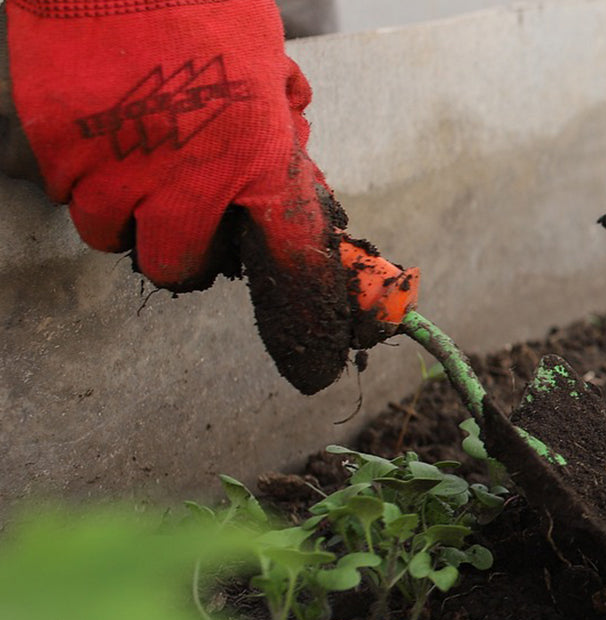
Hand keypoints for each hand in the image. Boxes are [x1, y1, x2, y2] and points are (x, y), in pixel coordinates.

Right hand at [5, 0, 376, 392]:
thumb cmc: (209, 11)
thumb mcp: (272, 76)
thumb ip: (281, 144)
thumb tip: (293, 192)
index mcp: (259, 158)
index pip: (290, 262)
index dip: (304, 317)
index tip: (314, 365)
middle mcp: (189, 178)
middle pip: (179, 269)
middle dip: (187, 252)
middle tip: (189, 214)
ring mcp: (116, 167)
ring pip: (113, 237)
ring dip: (129, 215)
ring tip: (142, 160)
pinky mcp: (58, 149)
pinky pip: (69, 195)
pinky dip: (84, 179)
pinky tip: (103, 134)